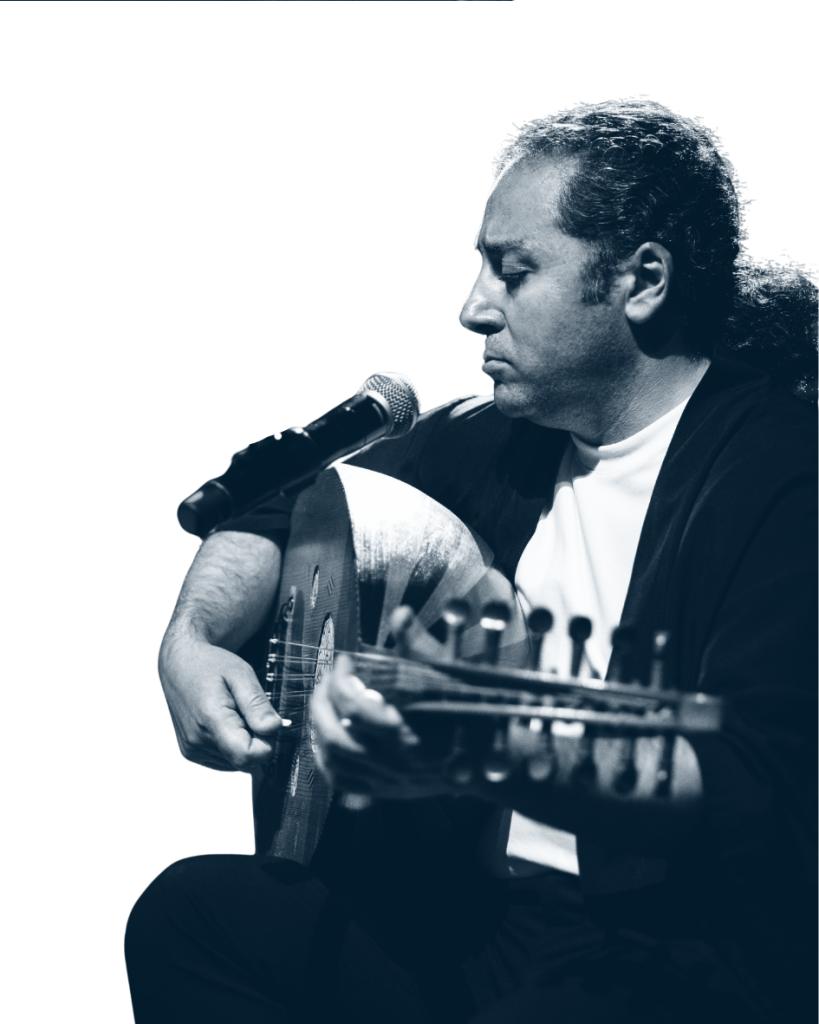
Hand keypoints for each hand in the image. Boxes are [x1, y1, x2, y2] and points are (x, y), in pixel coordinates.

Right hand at [157, 638, 283, 772]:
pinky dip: (231, 746)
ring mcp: (192, 750)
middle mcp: (197, 741)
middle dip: (256, 742)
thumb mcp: (240, 673)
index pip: (247, 756)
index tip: (264, 721)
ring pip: (235, 764)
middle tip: (247, 712)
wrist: (177, 665)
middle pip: (245, 762)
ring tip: (233, 715)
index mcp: (211, 719)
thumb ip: (256, 703)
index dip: (265, 743)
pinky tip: (225, 724)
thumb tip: (273, 728)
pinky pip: (224, 761)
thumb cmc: (209, 665)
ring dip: (243, 744)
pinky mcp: (190, 753)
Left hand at [310, 608, 455, 800]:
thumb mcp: (450, 677)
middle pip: (337, 737)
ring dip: (320, 726)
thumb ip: (421, 646)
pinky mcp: (385, 791)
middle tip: (329, 678)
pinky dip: (326, 757)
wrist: (488, 763)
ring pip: (335, 760)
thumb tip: (400, 613)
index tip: (346, 660)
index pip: (355, 709)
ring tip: (326, 700)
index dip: (341, 679)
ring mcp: (389, 781)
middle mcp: (397, 764)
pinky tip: (325, 736)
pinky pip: (342, 780)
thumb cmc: (470, 714)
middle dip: (323, 702)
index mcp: (412, 736)